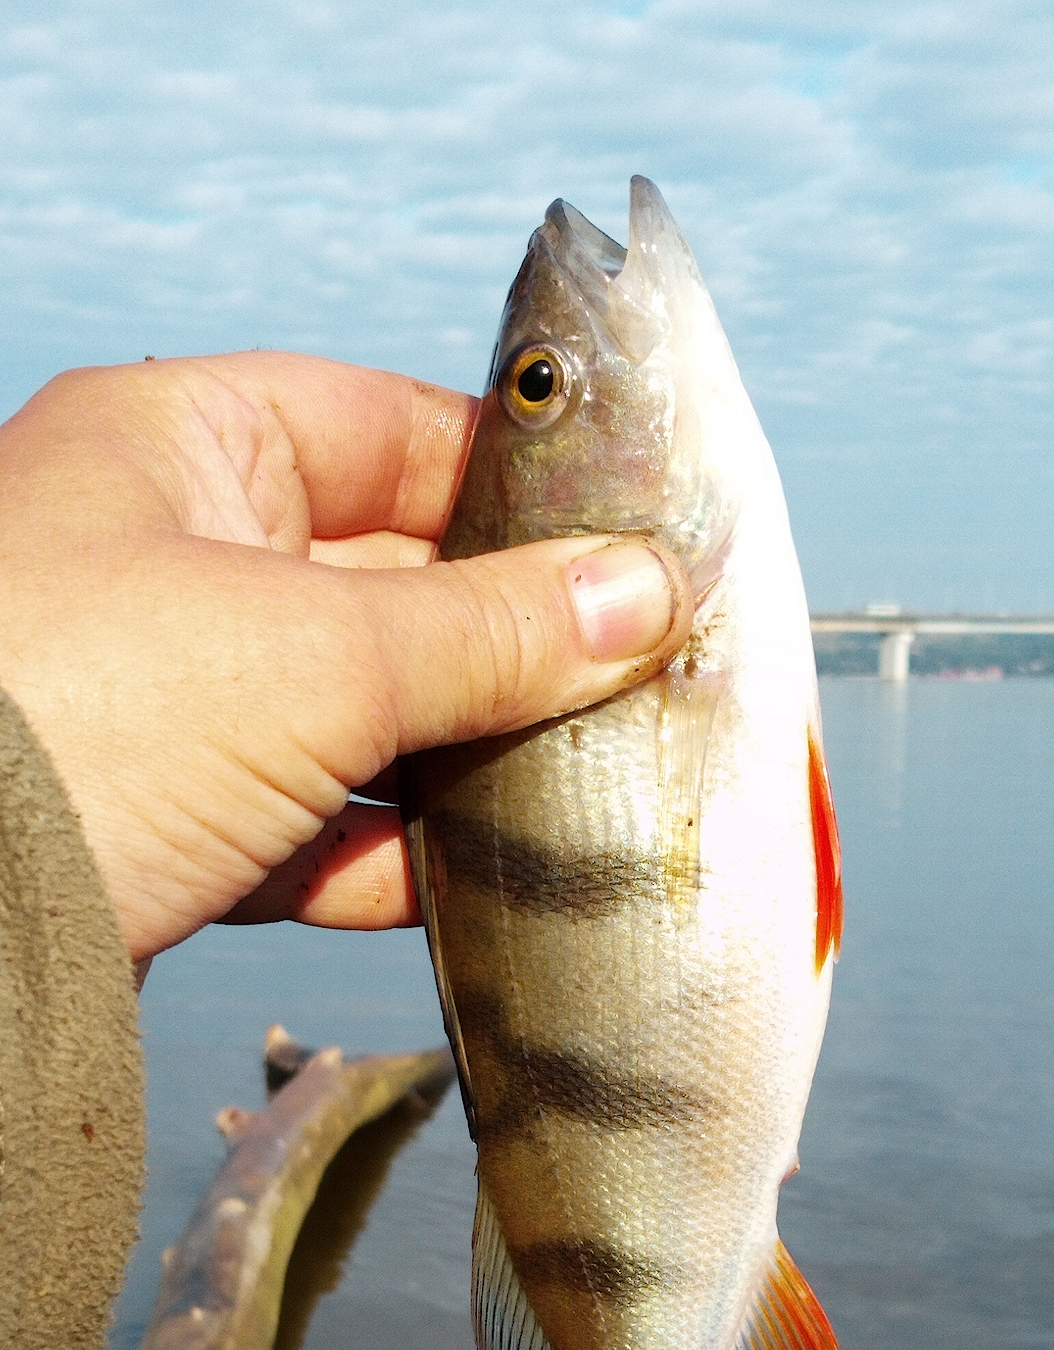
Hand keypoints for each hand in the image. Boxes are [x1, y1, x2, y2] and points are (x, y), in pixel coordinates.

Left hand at [0, 353, 690, 969]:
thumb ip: (491, 632)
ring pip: (365, 710)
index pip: (390, 427)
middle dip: (515, 638)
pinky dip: (399, 855)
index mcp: (180, 449)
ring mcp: (168, 695)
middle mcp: (171, 558)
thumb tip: (647, 595)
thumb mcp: (313, 660)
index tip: (631, 538)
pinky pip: (317, 823)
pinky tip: (481, 884)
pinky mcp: (171, 820)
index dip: (518, 481)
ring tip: (585, 782)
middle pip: (393, 578)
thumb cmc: (70, 726)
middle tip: (642, 676)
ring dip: (469, 755)